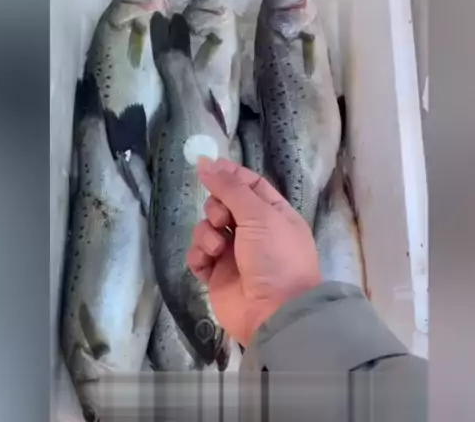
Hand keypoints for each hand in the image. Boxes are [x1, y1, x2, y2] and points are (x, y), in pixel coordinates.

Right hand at [187, 158, 321, 346]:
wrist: (274, 312)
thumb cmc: (276, 257)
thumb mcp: (259, 214)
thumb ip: (230, 188)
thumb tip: (205, 162)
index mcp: (274, 214)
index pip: (250, 185)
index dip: (230, 175)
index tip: (208, 167)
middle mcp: (255, 232)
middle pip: (224, 205)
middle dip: (216, 207)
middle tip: (222, 219)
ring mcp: (235, 255)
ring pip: (208, 229)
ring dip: (207, 233)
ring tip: (218, 247)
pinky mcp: (218, 276)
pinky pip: (199, 255)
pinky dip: (199, 254)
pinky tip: (208, 260)